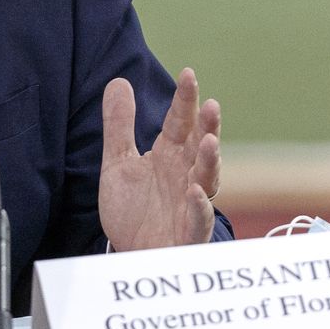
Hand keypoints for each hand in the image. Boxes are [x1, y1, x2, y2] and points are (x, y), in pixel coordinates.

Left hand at [99, 68, 219, 250]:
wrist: (130, 254)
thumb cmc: (133, 210)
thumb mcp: (118, 163)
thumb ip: (120, 126)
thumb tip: (119, 81)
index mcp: (170, 156)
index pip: (180, 123)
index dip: (185, 100)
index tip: (188, 74)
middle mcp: (185, 175)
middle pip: (199, 146)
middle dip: (207, 126)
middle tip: (211, 105)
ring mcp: (190, 203)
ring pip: (206, 179)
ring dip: (210, 161)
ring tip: (210, 142)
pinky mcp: (189, 232)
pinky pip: (198, 218)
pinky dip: (199, 206)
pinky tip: (195, 192)